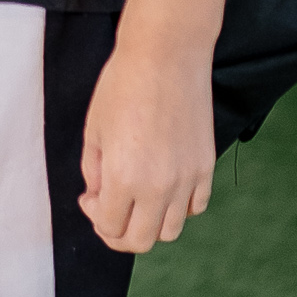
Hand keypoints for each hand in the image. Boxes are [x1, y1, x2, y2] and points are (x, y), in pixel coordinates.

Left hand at [81, 31, 216, 250]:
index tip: (90, 198)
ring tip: (137, 200)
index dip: (95, 218)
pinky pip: (195, 206)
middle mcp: (159, 187)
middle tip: (109, 211)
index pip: (111, 228)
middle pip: (141, 241)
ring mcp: (187, 179)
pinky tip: (163, 187)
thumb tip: (100, 197)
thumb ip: (95, 172)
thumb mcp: (94, 131)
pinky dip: (178, 208)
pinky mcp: (206, 166)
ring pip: (171, 230)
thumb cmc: (123, 85)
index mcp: (124, 178)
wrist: (166, 56)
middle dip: (119, 233)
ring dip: (150, 223)